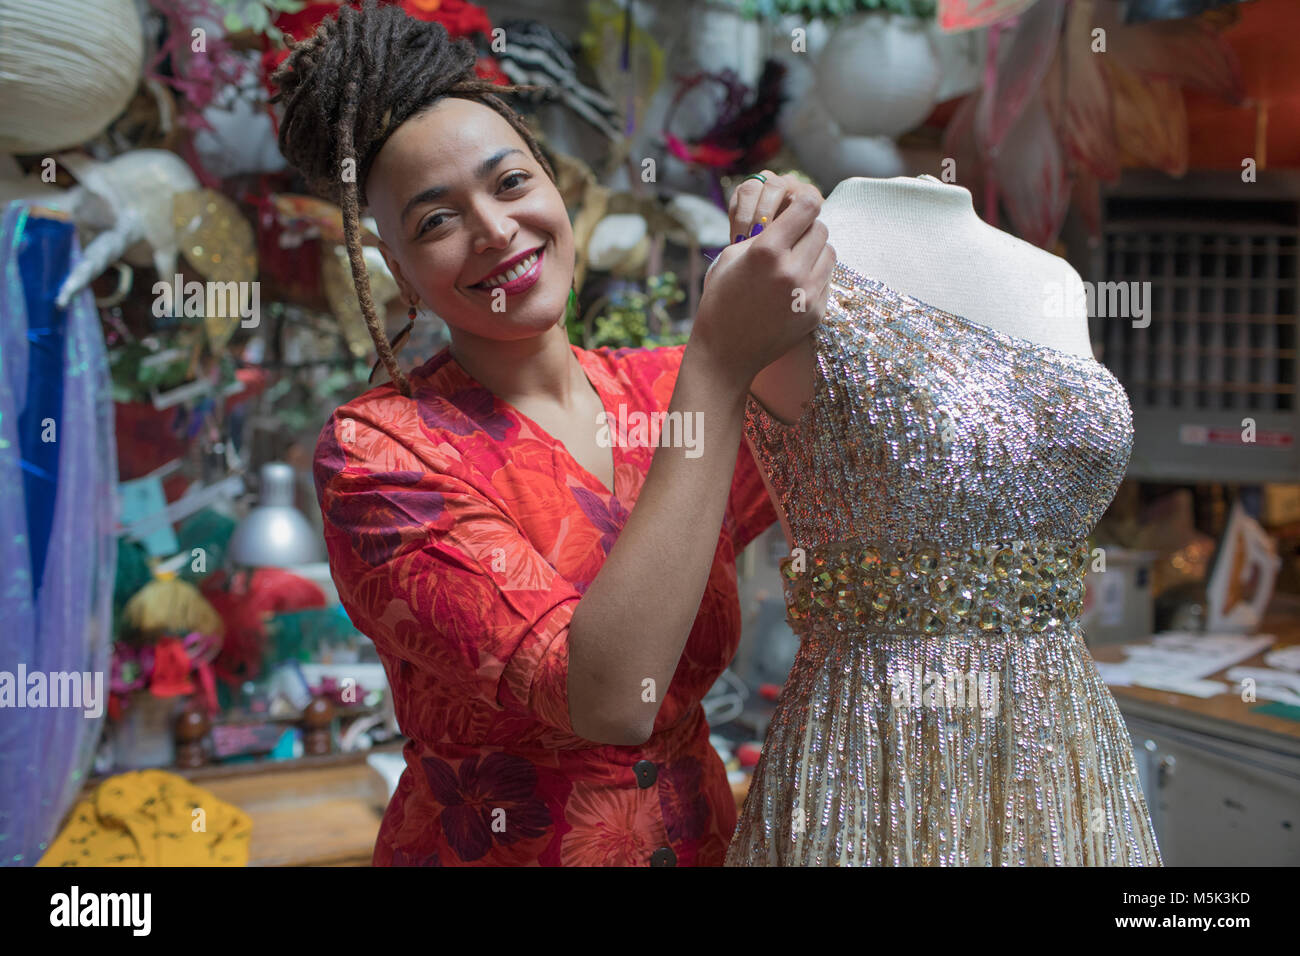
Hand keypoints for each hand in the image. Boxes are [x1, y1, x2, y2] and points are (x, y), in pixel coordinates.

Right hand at [692, 184, 834, 389]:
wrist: (726, 353)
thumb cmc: (721, 300)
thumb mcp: (731, 257)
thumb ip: (762, 233)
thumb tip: (791, 217)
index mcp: (767, 251)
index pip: (808, 207)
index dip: (805, 203)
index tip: (799, 207)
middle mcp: (791, 270)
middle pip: (821, 229)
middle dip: (807, 229)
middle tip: (791, 239)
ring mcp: (807, 294)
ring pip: (830, 253)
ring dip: (815, 251)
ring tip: (794, 262)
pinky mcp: (817, 312)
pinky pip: (827, 279)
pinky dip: (815, 276)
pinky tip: (794, 286)